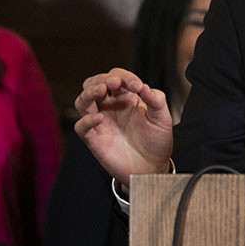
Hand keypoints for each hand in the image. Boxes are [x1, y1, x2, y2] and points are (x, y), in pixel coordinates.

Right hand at [74, 68, 173, 187]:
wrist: (152, 169)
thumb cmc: (156, 141)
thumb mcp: (163, 118)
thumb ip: (156, 100)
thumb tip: (145, 87)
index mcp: (126, 98)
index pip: (117, 77)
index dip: (125, 77)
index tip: (137, 86)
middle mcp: (111, 107)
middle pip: (94, 84)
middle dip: (102, 79)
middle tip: (114, 82)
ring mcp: (101, 122)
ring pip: (83, 101)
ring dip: (89, 93)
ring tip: (101, 90)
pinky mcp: (94, 139)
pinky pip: (81, 127)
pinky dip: (86, 120)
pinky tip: (99, 118)